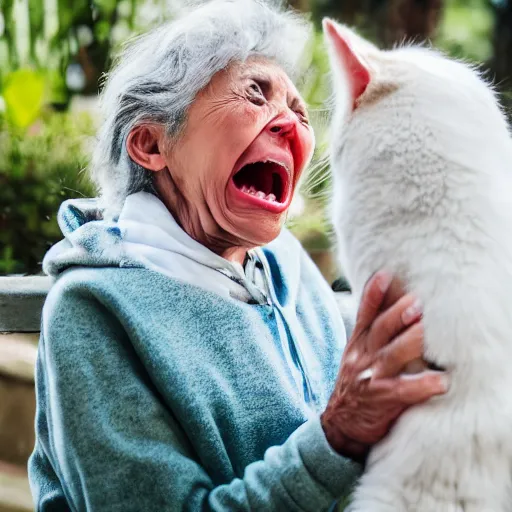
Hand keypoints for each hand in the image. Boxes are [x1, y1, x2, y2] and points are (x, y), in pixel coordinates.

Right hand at [321, 271, 447, 461]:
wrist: (341, 423)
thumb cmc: (356, 384)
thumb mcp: (356, 355)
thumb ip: (371, 333)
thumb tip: (391, 306)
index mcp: (357, 344)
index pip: (364, 315)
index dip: (373, 294)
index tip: (385, 275)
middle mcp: (362, 357)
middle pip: (380, 330)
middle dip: (398, 314)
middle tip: (417, 302)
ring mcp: (371, 378)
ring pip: (392, 355)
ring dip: (412, 342)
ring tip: (428, 331)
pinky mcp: (382, 400)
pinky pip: (403, 391)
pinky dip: (422, 385)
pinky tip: (440, 382)